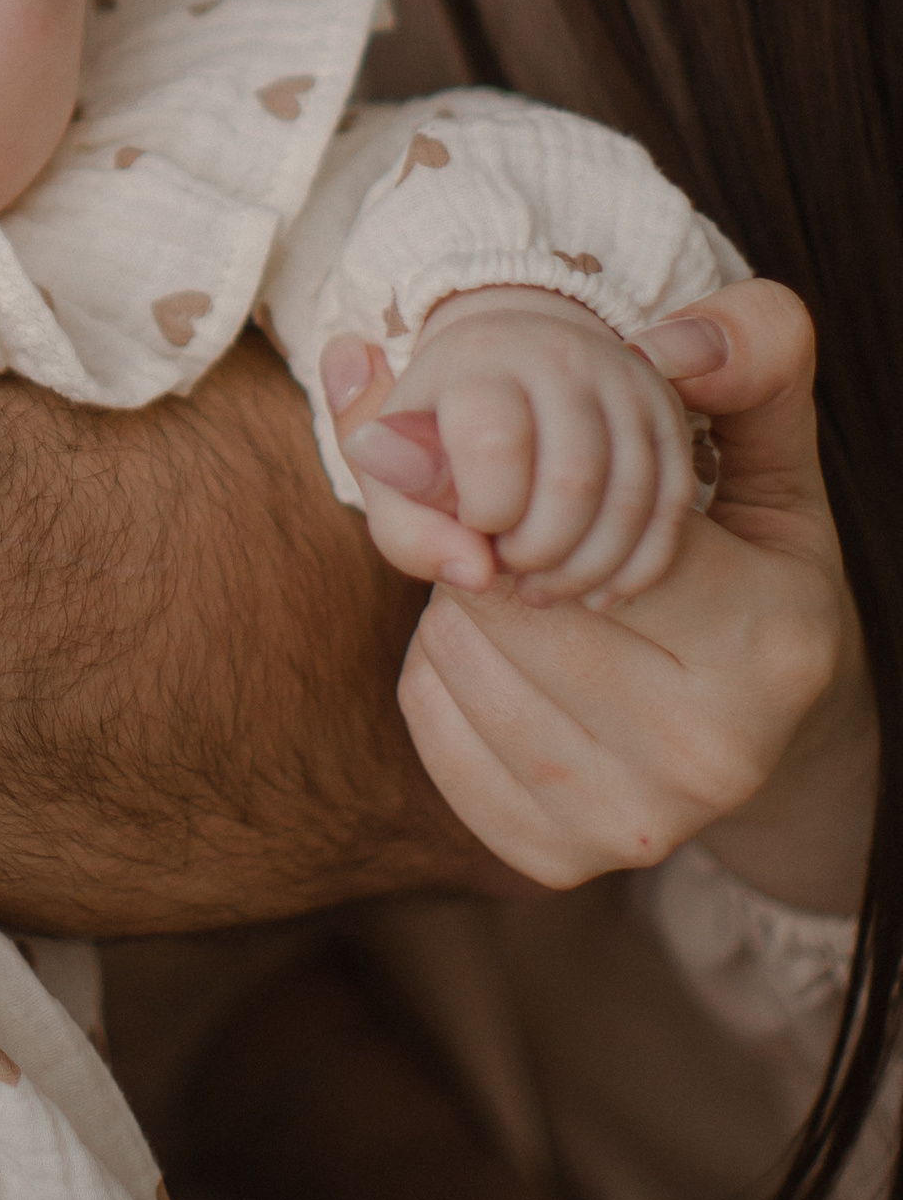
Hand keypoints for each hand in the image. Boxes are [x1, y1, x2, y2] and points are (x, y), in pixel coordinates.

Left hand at [333, 284, 696, 601]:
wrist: (509, 375)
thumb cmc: (440, 440)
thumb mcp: (396, 481)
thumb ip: (408, 530)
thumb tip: (474, 574)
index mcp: (482, 356)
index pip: (494, 443)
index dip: (483, 510)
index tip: (470, 524)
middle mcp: (562, 353)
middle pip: (573, 480)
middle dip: (538, 551)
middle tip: (509, 567)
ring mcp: (626, 382)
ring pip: (631, 500)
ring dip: (587, 570)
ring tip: (544, 589)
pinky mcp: (669, 417)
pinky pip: (672, 508)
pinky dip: (637, 568)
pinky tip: (597, 594)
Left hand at [368, 283, 849, 886]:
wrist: (758, 731)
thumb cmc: (749, 568)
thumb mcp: (768, 453)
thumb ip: (747, 357)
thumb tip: (667, 342)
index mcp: (771, 642)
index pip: (578, 533)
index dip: (511, 489)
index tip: (485, 463)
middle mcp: (711, 754)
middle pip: (504, 604)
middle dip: (486, 547)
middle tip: (519, 537)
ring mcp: (634, 823)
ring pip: (456, 659)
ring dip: (457, 606)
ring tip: (517, 595)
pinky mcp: (552, 858)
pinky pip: (429, 724)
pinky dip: (436, 673)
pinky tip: (497, 660)